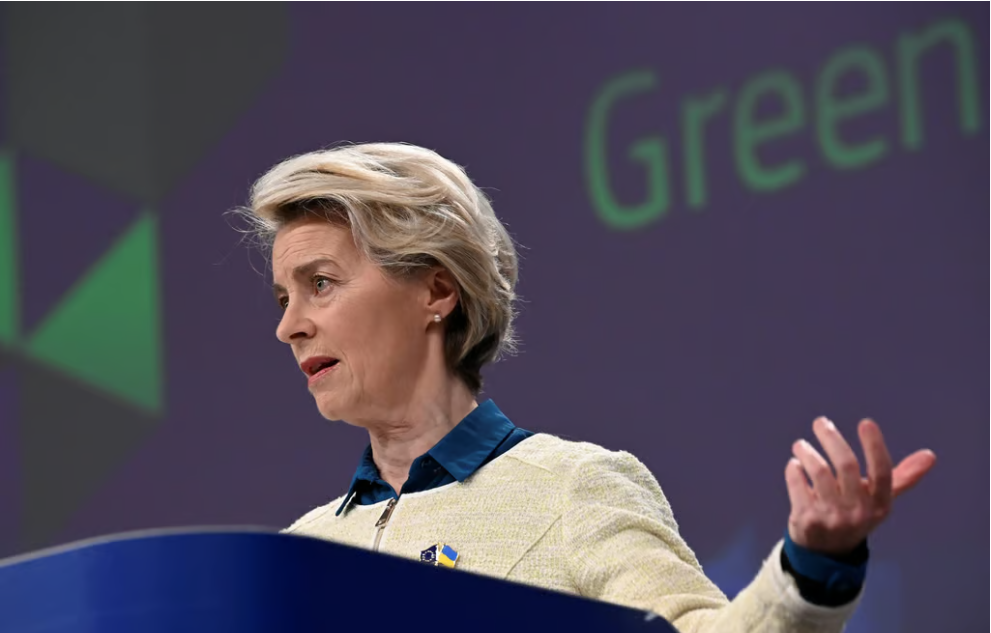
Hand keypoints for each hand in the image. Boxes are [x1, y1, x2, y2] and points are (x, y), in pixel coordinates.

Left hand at [785, 417, 935, 555]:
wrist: (826, 553)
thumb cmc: (855, 514)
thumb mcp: (879, 501)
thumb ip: (902, 477)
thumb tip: (930, 455)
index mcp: (879, 505)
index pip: (882, 472)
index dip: (875, 446)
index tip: (866, 423)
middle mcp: (858, 512)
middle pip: (847, 465)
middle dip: (832, 438)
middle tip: (820, 422)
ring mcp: (832, 517)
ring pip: (819, 472)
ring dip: (807, 452)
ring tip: (800, 445)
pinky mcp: (806, 520)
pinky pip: (797, 485)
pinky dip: (793, 470)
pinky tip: (794, 465)